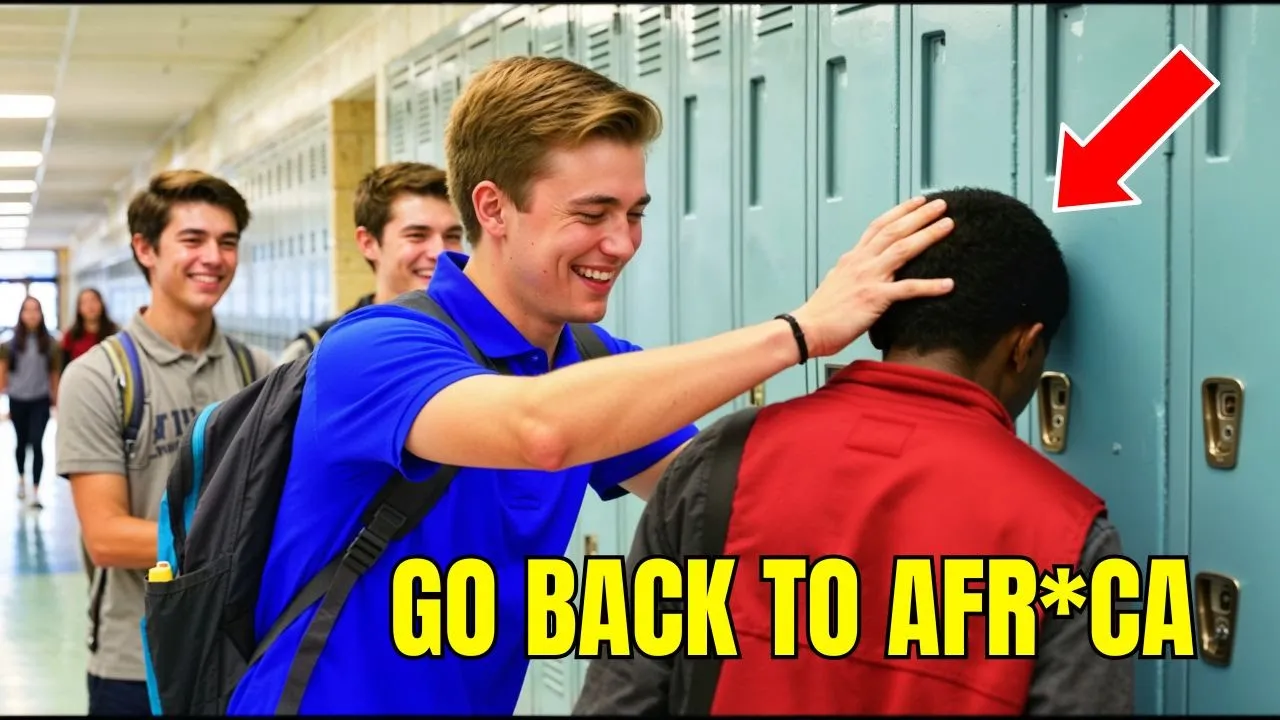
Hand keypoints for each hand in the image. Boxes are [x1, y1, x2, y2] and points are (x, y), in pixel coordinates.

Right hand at [790, 196, 955, 357]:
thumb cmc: (819, 313)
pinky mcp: (874, 298)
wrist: (806, 329)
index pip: (879, 226)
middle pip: (894, 231)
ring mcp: (868, 278)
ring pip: (903, 249)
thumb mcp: (835, 282)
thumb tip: (860, 270)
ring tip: (948, 224)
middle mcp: (861, 262)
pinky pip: (908, 289)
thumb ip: (851, 272)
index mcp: (853, 258)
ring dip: (928, 235)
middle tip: (941, 204)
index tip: (918, 202)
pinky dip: (930, 286)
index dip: (900, 212)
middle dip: (919, 215)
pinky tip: (947, 284)